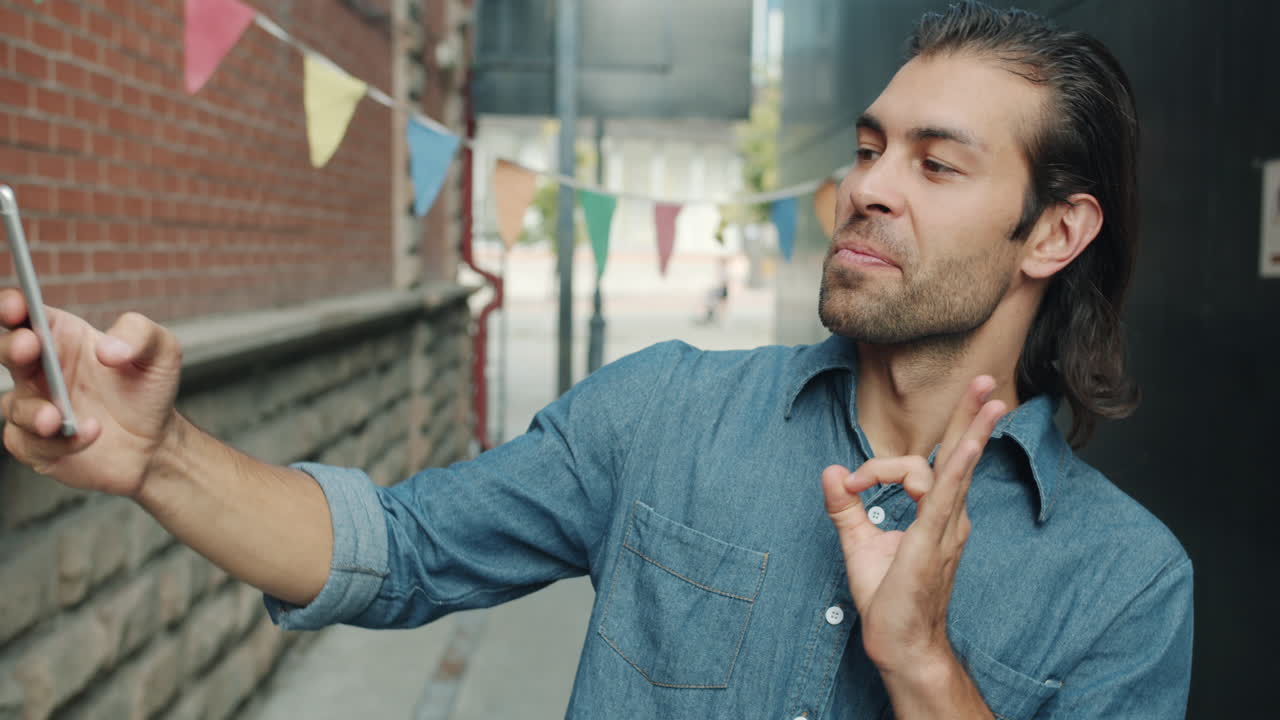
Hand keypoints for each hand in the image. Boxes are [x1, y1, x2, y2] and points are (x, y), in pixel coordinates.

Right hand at [0, 290, 182, 497]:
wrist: (155, 443)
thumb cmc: (149, 391)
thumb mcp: (161, 352)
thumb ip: (140, 335)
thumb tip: (108, 350)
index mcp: (61, 337)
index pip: (24, 314)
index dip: (12, 306)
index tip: (19, 306)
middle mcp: (40, 369)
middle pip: (5, 350)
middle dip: (10, 347)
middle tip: (29, 347)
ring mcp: (34, 406)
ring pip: (13, 405)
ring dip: (34, 411)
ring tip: (57, 418)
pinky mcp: (36, 443)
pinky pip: (30, 442)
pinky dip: (58, 442)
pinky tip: (89, 434)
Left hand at [822, 376, 1006, 674]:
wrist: (899, 642)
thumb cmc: (888, 599)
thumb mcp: (858, 543)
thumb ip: (846, 506)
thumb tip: (831, 470)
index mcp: (935, 513)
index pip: (915, 466)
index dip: (878, 467)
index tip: (853, 485)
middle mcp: (949, 515)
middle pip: (959, 455)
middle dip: (970, 416)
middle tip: (984, 381)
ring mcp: (947, 526)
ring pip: (958, 468)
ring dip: (970, 430)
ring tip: (989, 398)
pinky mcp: (934, 540)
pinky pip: (948, 496)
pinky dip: (958, 468)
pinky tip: (971, 445)